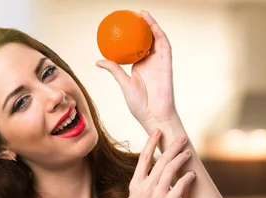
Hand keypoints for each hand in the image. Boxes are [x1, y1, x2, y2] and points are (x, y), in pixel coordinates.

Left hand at [96, 10, 176, 127]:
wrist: (155, 115)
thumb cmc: (139, 104)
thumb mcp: (124, 83)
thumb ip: (114, 70)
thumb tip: (98, 61)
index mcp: (140, 66)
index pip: (137, 46)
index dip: (132, 35)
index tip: (124, 26)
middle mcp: (151, 62)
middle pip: (148, 40)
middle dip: (143, 26)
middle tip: (133, 14)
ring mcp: (160, 62)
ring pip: (157, 39)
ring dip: (152, 25)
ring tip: (142, 14)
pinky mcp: (167, 64)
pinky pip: (164, 45)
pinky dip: (159, 33)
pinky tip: (151, 24)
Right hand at [121, 130, 195, 197]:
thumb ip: (139, 189)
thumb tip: (143, 181)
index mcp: (135, 185)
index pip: (144, 158)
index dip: (151, 142)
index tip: (157, 131)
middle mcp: (145, 187)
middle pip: (161, 160)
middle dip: (172, 147)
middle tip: (181, 138)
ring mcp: (156, 196)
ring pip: (171, 170)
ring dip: (181, 159)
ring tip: (189, 153)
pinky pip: (180, 186)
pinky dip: (187, 178)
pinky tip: (192, 174)